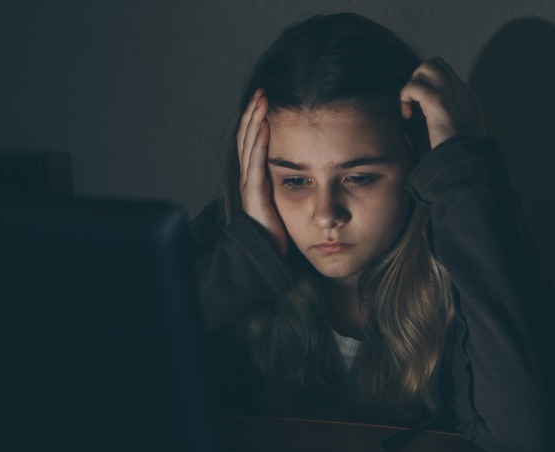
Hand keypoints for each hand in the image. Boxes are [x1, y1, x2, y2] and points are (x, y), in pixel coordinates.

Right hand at [237, 89, 288, 254]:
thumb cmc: (279, 231)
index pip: (253, 140)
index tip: (265, 99)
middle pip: (247, 137)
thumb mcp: (286, 198)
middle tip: (262, 91)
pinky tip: (265, 128)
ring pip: (249, 145)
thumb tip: (307, 166)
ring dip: (255, 121)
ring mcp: (249, 185)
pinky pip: (255, 164)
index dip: (257, 119)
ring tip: (261, 101)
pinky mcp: (254, 195)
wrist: (267, 255)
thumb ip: (289, 181)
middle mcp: (249, 177)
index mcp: (255, 176)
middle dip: (254, 113)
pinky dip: (259, 144)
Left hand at [400, 57, 484, 149]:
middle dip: (419, 76)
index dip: (430, 84)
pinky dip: (404, 96)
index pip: (446, 75)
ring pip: (425, 67)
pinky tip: (406, 114)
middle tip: (414, 99)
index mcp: (468, 96)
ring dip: (412, 83)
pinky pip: (413, 86)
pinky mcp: (436, 101)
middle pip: (435, 63)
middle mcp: (460, 90)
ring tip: (410, 105)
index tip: (422, 104)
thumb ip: (455, 117)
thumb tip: (437, 117)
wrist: (467, 159)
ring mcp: (449, 92)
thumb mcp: (465, 130)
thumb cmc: (463, 152)